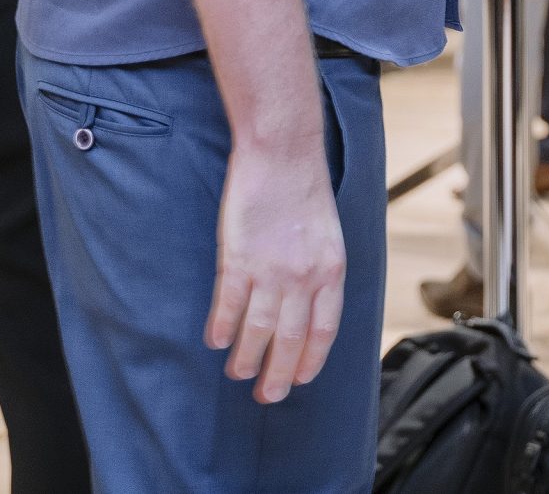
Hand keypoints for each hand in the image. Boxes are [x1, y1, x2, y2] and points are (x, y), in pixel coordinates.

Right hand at [205, 140, 345, 403]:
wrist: (282, 152)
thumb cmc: (303, 189)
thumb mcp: (327, 234)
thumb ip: (319, 270)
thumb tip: (308, 305)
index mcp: (331, 270)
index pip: (324, 329)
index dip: (311, 358)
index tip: (301, 378)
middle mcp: (304, 276)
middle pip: (291, 339)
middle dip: (278, 374)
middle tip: (267, 396)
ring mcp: (271, 269)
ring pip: (258, 329)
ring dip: (246, 357)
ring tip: (237, 373)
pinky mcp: (239, 258)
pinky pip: (229, 305)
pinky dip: (222, 327)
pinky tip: (216, 341)